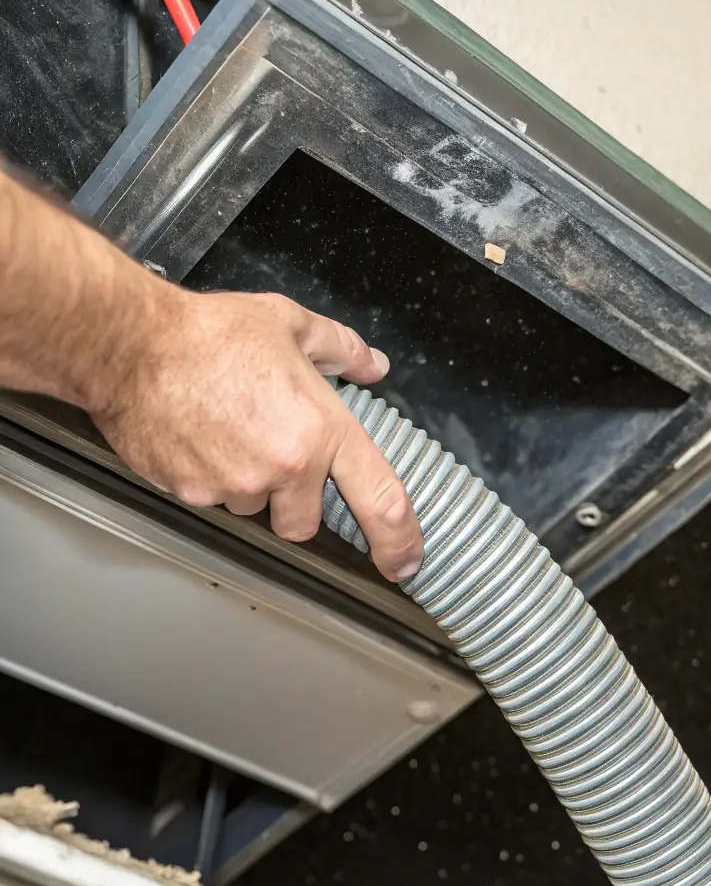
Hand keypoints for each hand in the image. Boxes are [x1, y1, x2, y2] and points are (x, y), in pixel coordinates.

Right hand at [92, 287, 422, 581]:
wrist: (131, 345)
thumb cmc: (206, 333)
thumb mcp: (288, 323)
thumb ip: (340, 348)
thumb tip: (371, 364)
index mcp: (320, 430)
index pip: (380, 500)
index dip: (399, 541)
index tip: (405, 562)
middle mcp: (285, 466)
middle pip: (304, 523)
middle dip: (293, 501)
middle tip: (271, 454)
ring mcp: (237, 486)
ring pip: (254, 509)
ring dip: (248, 486)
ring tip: (226, 432)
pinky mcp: (194, 494)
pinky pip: (212, 500)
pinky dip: (209, 477)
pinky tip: (198, 438)